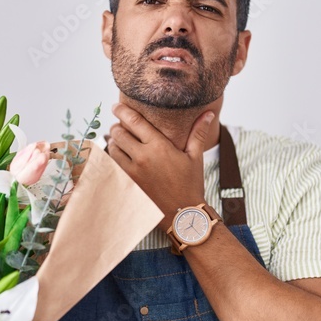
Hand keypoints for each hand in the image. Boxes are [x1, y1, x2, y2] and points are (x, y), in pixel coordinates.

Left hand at [107, 104, 214, 229]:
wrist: (182, 214)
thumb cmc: (190, 185)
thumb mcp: (195, 157)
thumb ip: (198, 132)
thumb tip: (208, 112)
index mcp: (159, 146)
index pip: (134, 121)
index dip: (122, 111)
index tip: (116, 106)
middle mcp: (142, 157)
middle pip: (118, 133)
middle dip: (118, 127)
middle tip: (121, 127)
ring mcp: (132, 172)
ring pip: (112, 149)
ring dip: (113, 143)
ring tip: (120, 142)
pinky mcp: (126, 184)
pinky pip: (111, 166)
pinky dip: (112, 160)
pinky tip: (119, 159)